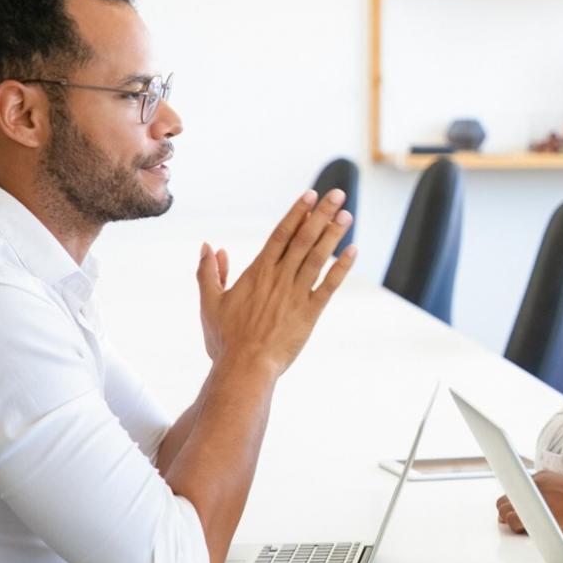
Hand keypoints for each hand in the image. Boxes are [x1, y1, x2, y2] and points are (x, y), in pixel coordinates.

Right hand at [196, 189, 357, 376]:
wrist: (245, 367)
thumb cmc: (226, 339)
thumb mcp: (210, 303)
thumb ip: (209, 273)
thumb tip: (209, 247)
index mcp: (257, 272)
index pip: (281, 234)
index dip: (296, 213)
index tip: (310, 195)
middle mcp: (279, 278)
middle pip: (303, 239)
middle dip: (321, 214)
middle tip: (337, 194)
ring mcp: (296, 294)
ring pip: (318, 257)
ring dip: (333, 234)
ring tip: (347, 214)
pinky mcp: (310, 313)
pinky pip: (329, 285)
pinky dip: (341, 267)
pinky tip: (353, 251)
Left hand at [495, 472, 562, 534]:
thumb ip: (552, 496)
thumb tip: (544, 509)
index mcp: (543, 477)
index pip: (516, 489)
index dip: (515, 504)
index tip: (518, 512)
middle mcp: (536, 483)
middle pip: (505, 499)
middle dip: (509, 513)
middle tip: (518, 525)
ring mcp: (535, 496)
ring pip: (505, 510)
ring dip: (511, 522)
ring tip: (525, 530)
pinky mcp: (537, 511)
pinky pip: (514, 522)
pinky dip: (517, 530)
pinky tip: (530, 533)